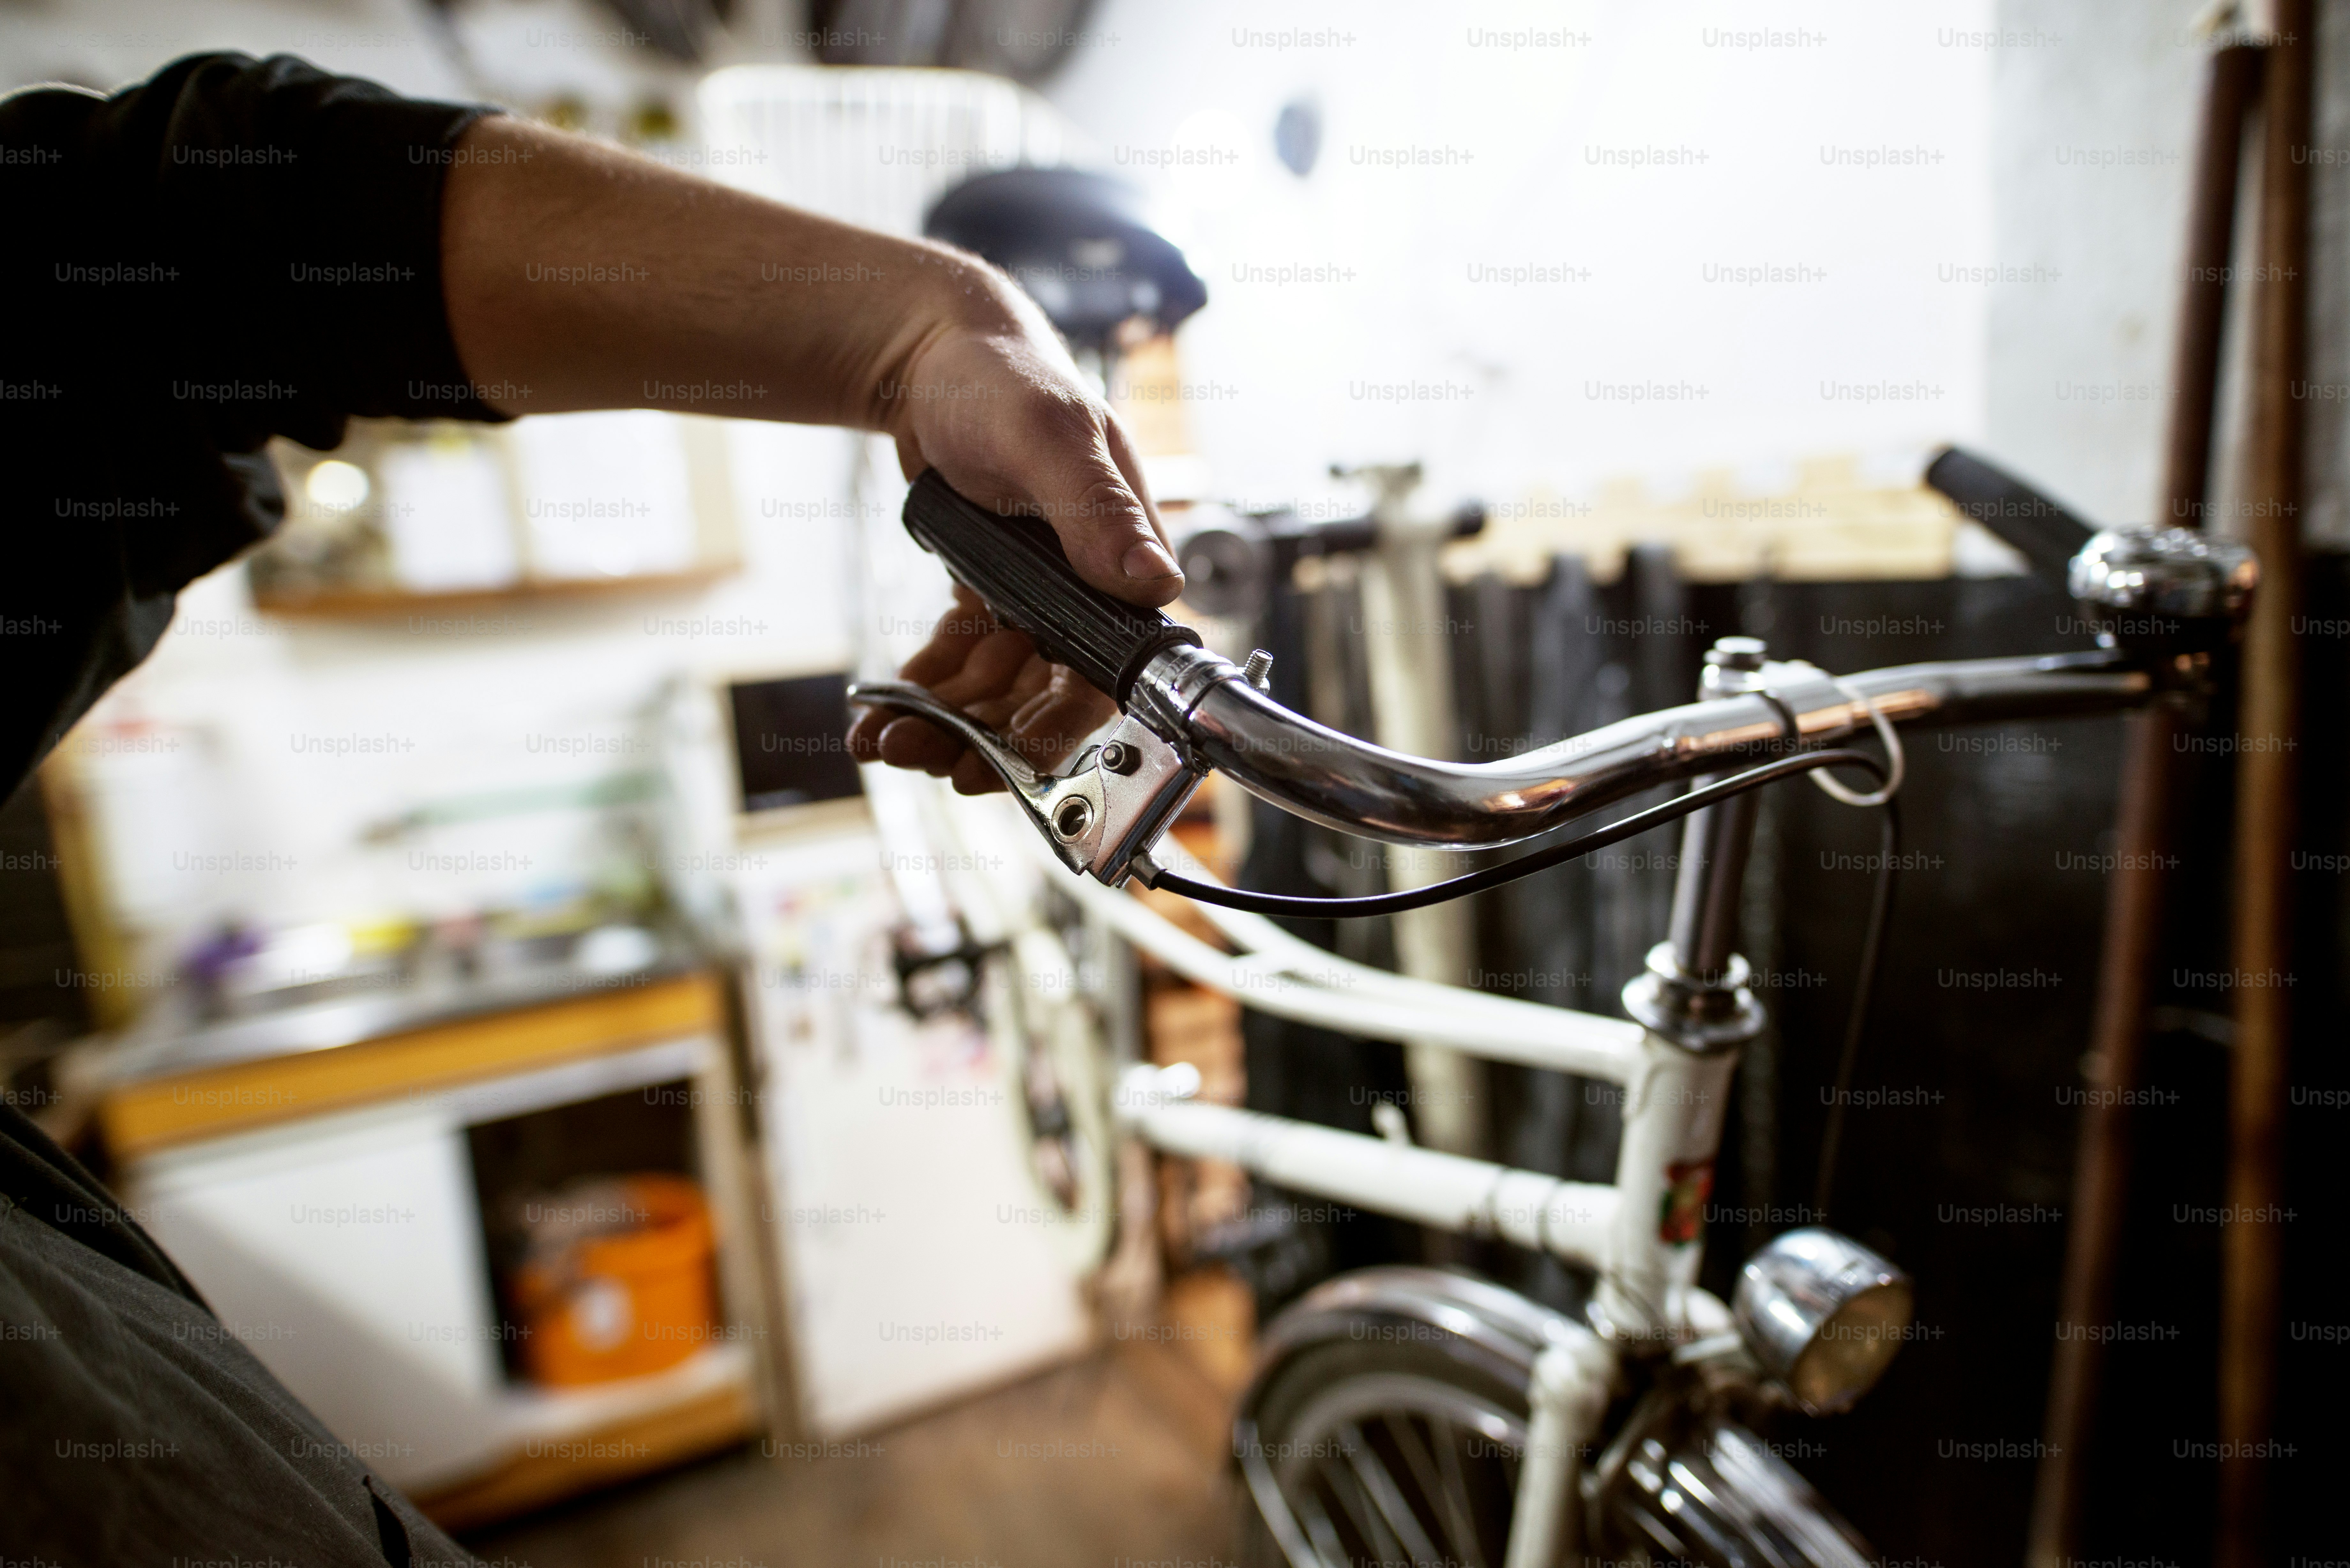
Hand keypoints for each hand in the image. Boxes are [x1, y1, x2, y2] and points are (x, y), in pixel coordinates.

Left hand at [847, 300, 1181, 793]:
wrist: (932, 356)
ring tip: (884, 740)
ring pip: (998, 689)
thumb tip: (1155, 582)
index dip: (1057, 729)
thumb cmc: (1003, 377)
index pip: (1106, 672)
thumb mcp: (1050, 435)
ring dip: (944, 723)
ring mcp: (1036, 597)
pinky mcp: (989, 595)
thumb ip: (1098, 509)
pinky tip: (877, 717)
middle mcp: (1088, 590)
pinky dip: (925, 692)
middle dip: (984, 738)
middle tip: (922, 756)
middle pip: (1045, 696)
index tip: (1000, 766)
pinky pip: (960, 662)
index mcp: (1124, 560)